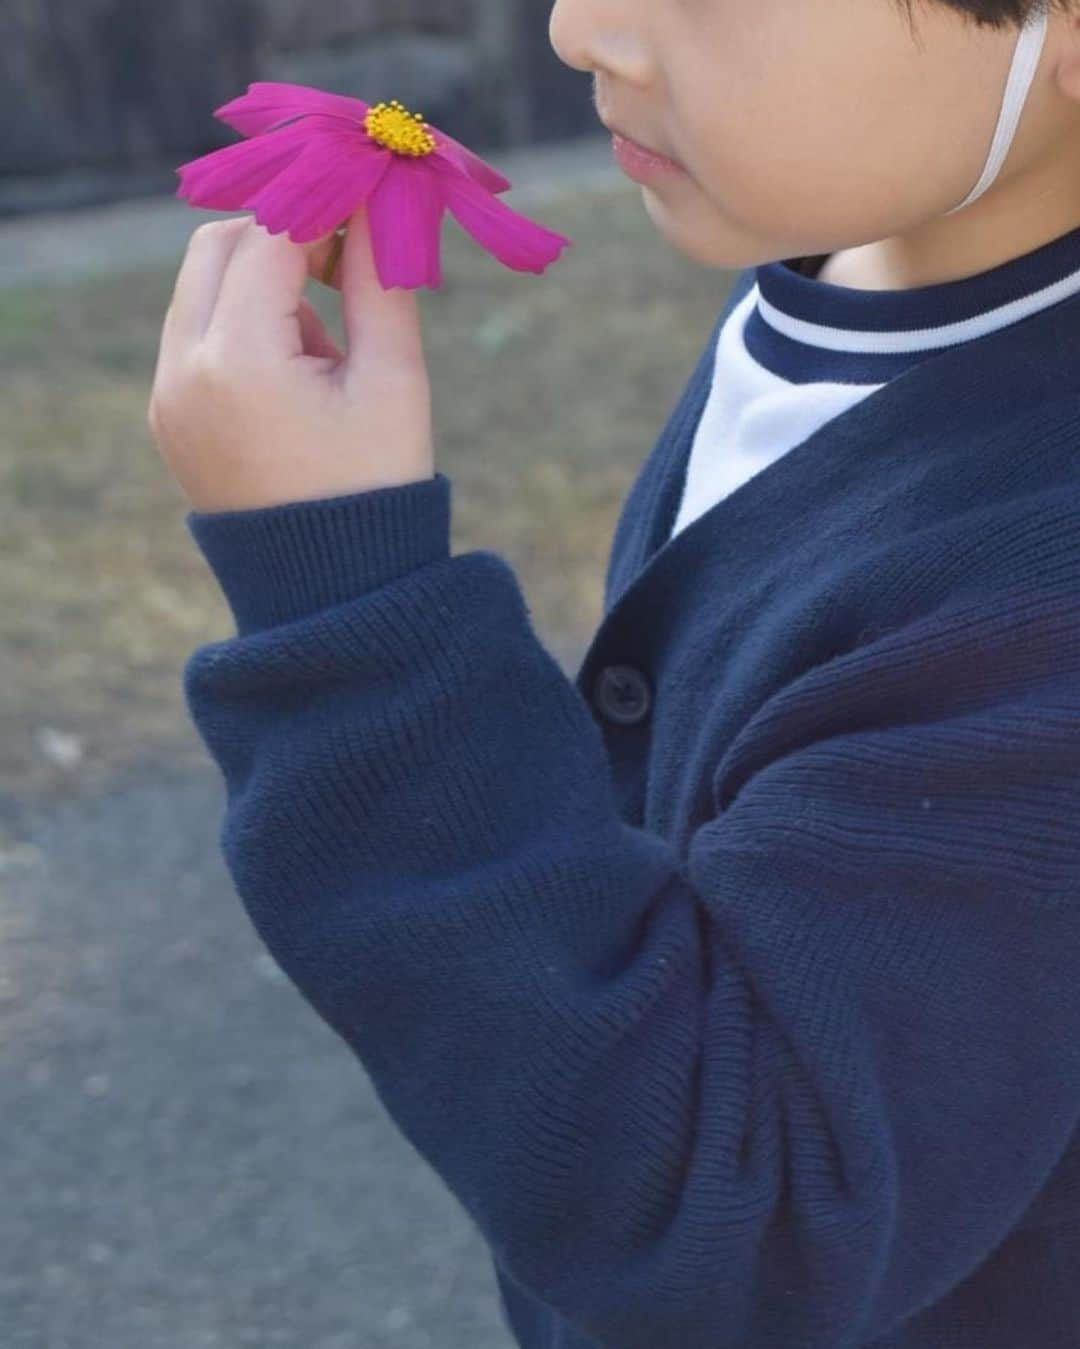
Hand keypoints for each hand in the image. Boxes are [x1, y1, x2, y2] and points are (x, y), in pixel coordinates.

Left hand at [147, 208, 434, 513]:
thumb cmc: (377, 487)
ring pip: (202, 286)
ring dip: (262, 283)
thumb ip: (381, 280)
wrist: (333, 590)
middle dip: (283, 237)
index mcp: (239, 362)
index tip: (369, 203)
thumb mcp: (394, 381)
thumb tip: (376, 203)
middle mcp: (183, 371)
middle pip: (218, 246)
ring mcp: (168, 396)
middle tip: (346, 263)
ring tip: (324, 352)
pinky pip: (195, 335)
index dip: (324, 207)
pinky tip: (294, 378)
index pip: (270, 236)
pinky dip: (241, 325)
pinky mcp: (170, 416)